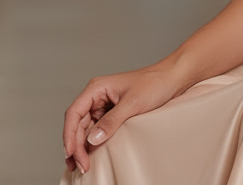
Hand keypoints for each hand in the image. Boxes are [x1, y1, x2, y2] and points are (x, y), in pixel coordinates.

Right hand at [62, 63, 186, 174]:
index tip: (71, 153)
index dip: (69, 135)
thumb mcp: (133, 104)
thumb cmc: (155, 83)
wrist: (174, 78)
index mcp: (97, 88)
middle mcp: (97, 96)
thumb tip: (92, 140)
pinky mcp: (112, 112)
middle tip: (80, 166)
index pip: (74, 113)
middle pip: (77, 124)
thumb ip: (111, 121)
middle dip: (76, 146)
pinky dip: (92, 142)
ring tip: (81, 165)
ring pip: (85, 128)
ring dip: (82, 146)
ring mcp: (104, 104)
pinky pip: (97, 129)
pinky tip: (91, 154)